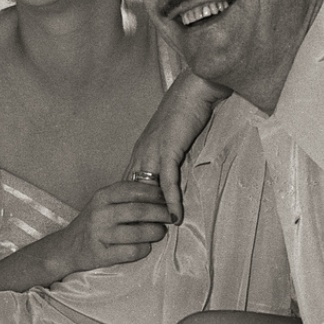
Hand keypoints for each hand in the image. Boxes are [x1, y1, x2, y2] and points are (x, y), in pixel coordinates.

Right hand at [55, 180, 171, 274]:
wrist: (68, 247)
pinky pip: (132, 252)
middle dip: (161, 214)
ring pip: (138, 233)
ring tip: (160, 232)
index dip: (155, 194)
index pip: (134, 190)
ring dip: (155, 232)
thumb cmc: (94, 223)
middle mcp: (100, 213)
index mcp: (102, 196)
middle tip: (170, 217)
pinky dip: (144, 249)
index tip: (167, 198)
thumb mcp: (104, 203)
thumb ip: (126, 197)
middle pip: (139, 211)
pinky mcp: (101, 254)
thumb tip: (161, 193)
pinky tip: (147, 247)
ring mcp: (100, 234)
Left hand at [125, 71, 230, 223]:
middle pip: (133, 189)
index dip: (130, 202)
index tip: (133, 221)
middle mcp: (142, 152)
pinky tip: (175, 216)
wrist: (194, 89)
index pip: (130, 182)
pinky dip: (171, 200)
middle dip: (136, 212)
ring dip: (153, 212)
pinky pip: (168, 181)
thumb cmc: (186, 109)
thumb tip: (173, 169)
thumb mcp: (172, 135)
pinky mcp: (168, 150)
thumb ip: (169, 154)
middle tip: (141, 234)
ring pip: (147, 189)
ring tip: (158, 232)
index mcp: (141, 149)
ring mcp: (153, 151)